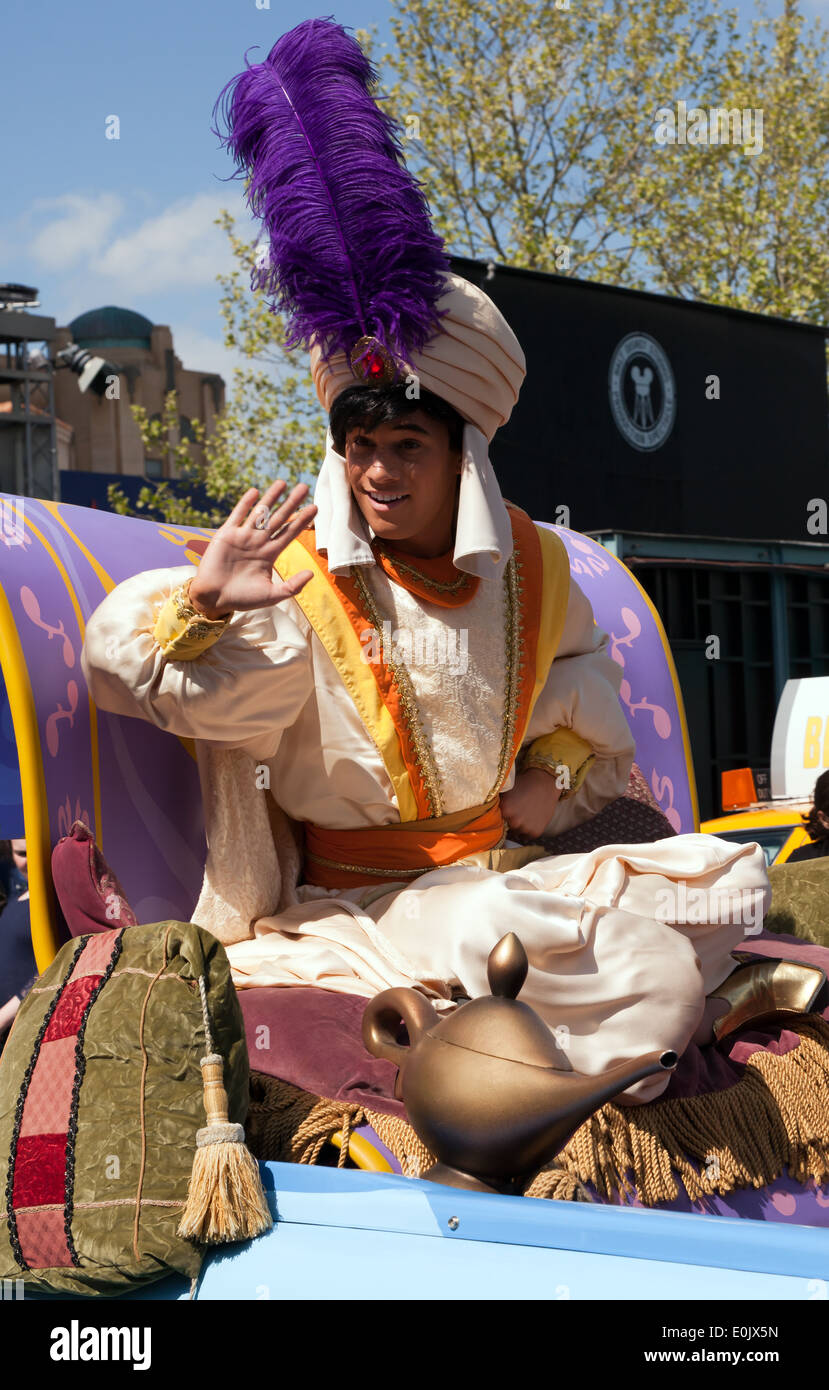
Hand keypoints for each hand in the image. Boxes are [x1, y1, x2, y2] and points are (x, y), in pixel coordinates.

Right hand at [188, 480, 317, 617]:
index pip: (289, 533)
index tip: (315, 507)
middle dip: (291, 503)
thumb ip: (292, 586)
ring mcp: (242, 537)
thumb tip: (312, 573)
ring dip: (271, 497)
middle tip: (304, 487)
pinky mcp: (226, 535)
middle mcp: (258, 542)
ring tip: (283, 482)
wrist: (214, 599)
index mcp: (269, 554)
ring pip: (260, 513)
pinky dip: (245, 504)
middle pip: (278, 518)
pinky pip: (237, 516)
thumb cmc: (242, 599)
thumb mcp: (271, 595)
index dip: (301, 520)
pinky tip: (254, 491)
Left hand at [500, 767, 562, 839]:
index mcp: (505, 810)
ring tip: (525, 813)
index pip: (496, 820)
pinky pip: (527, 836)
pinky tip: (531, 818)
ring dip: (519, 826)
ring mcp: (526, 827)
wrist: (544, 783)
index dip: (501, 815)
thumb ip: (496, 802)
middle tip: (517, 810)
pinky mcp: (536, 832)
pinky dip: (528, 829)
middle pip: (507, 827)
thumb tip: (485, 810)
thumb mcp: (506, 790)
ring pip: (517, 832)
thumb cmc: (523, 784)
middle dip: (510, 821)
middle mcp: (514, 821)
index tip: (506, 810)